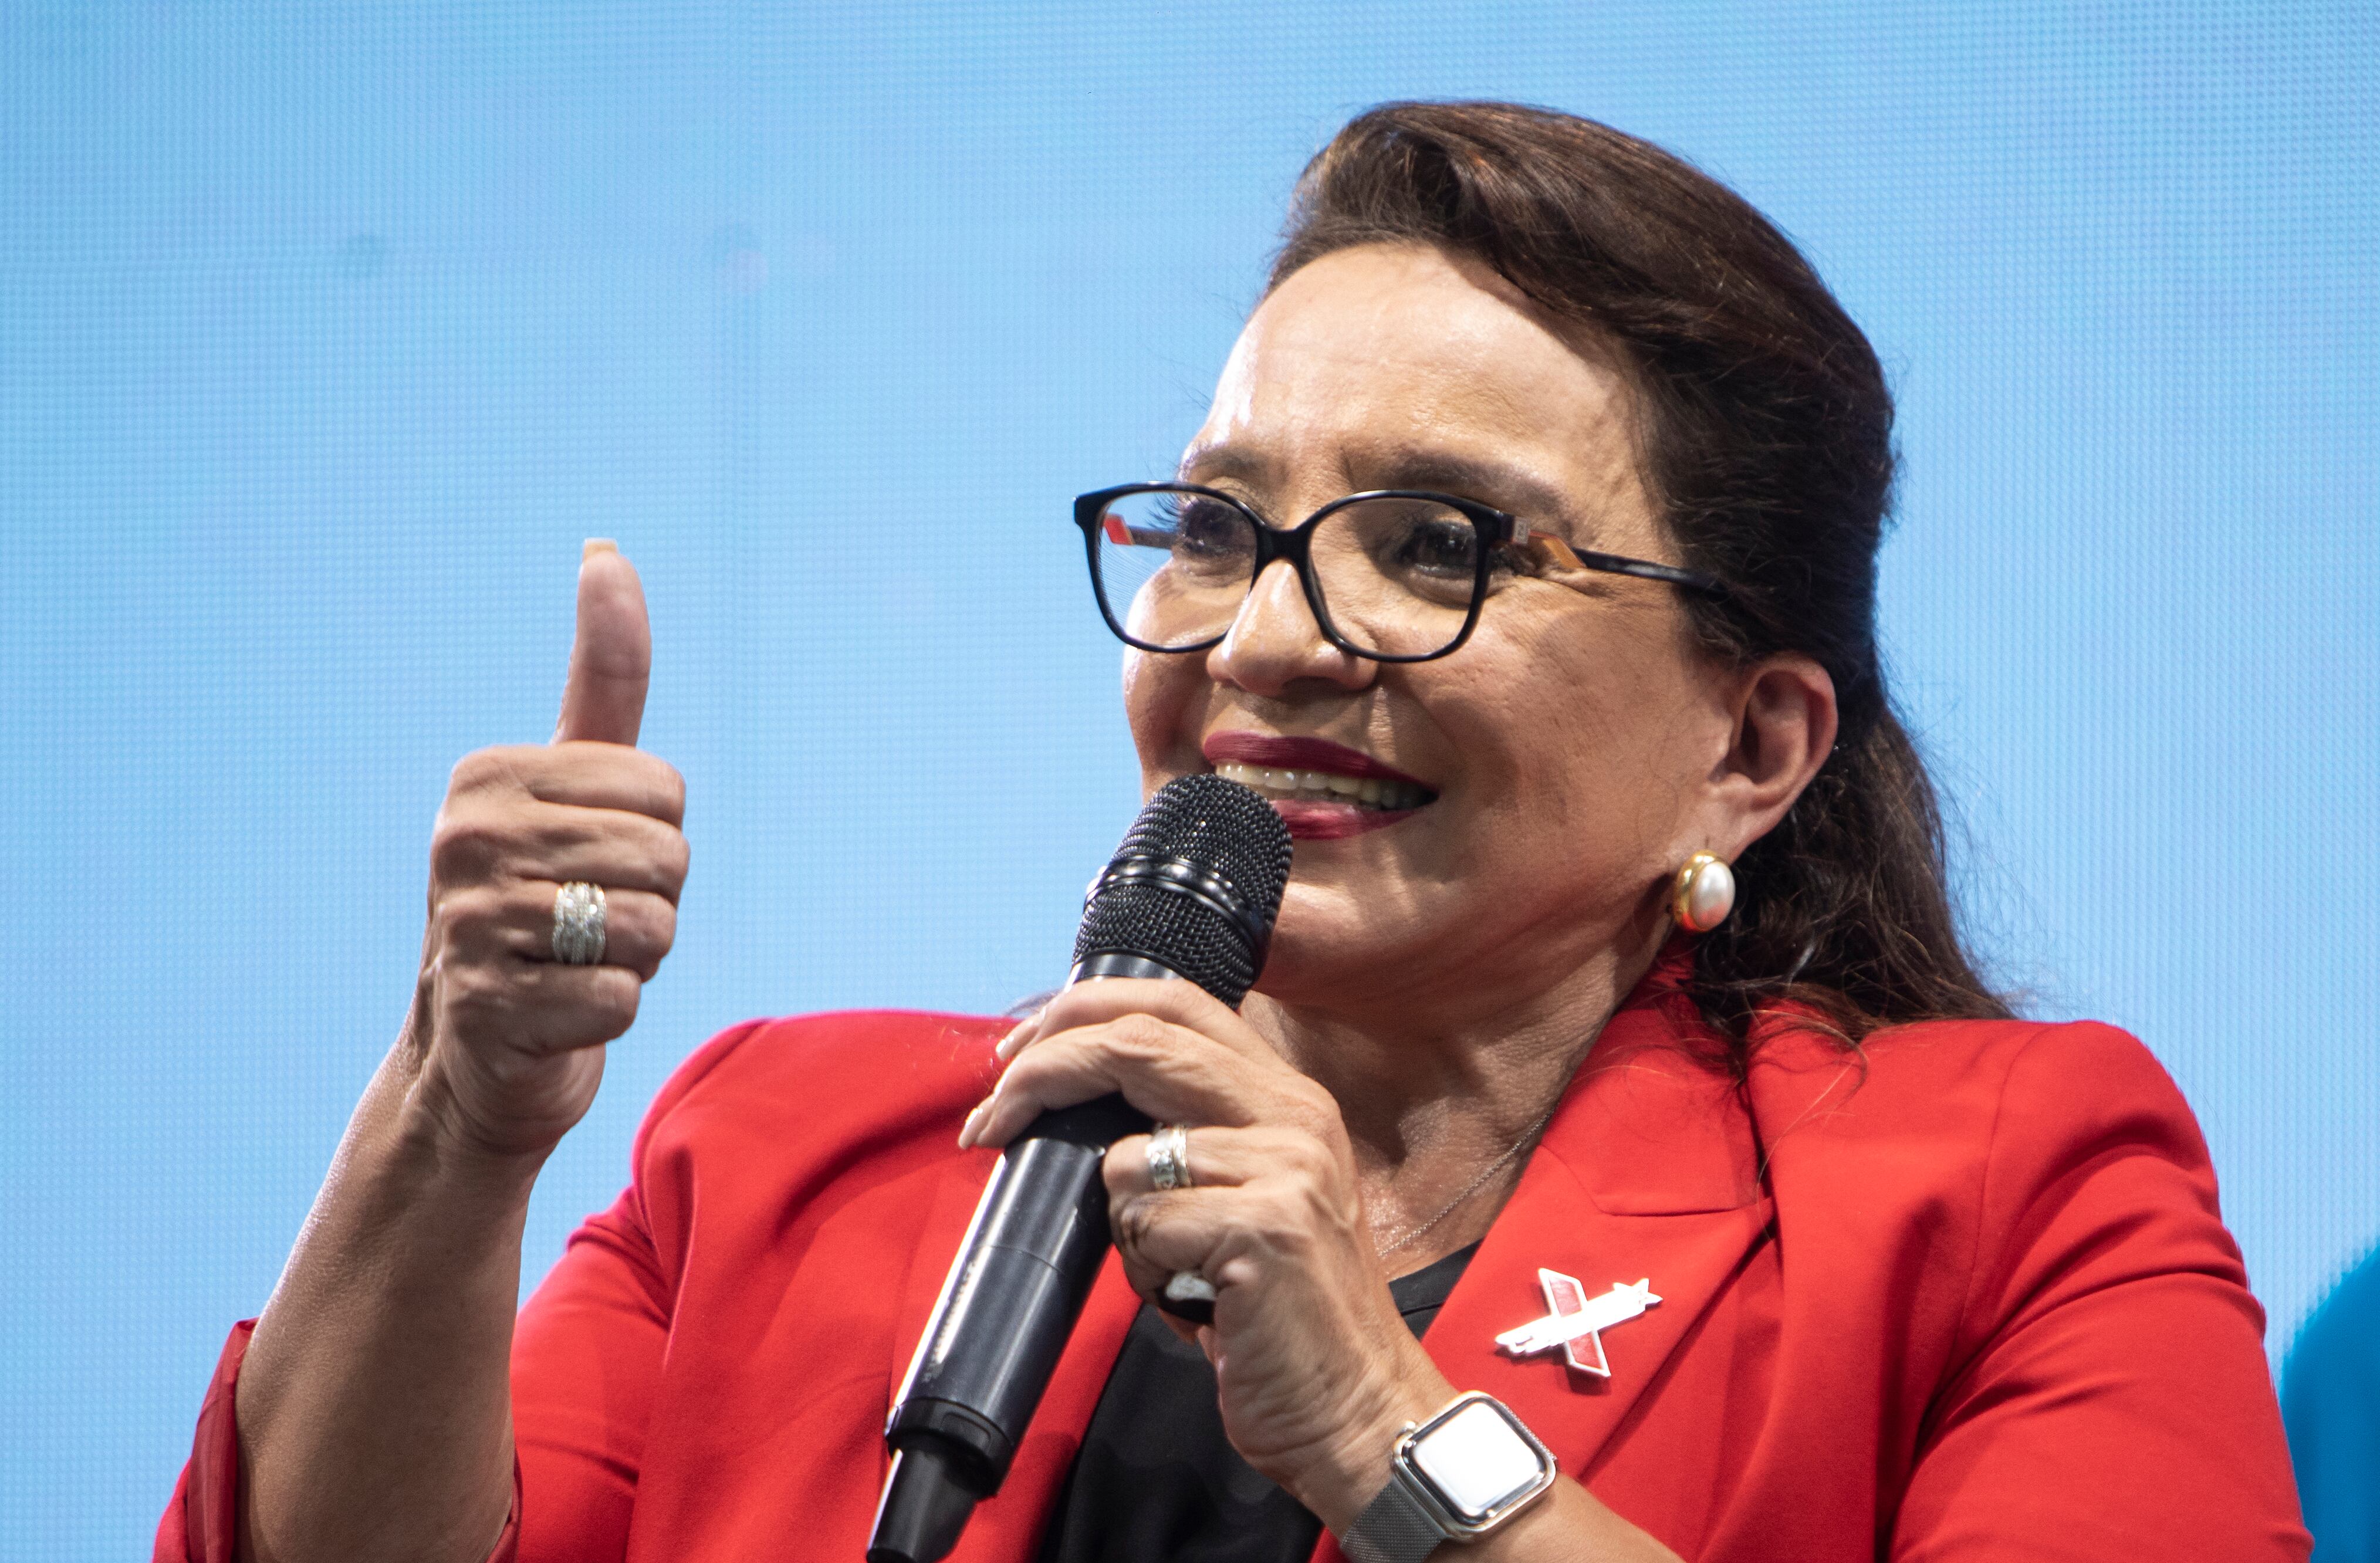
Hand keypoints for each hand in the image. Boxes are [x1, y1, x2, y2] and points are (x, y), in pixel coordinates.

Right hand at [403, 543, 688, 1160]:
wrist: (480, 1057)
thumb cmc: (547, 903)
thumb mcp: (574, 785)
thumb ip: (602, 677)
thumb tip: (605, 552)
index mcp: (489, 776)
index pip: (665, 790)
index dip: (655, 837)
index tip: (590, 863)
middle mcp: (466, 839)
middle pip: (666, 855)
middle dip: (653, 900)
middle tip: (588, 924)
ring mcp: (471, 925)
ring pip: (653, 926)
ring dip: (638, 959)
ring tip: (576, 964)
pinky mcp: (491, 1009)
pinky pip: (623, 998)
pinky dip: (612, 1014)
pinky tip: (560, 1014)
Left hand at [959, 980, 1450, 1528]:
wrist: (1358, 1409)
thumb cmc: (1280, 1312)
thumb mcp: (1247, 1196)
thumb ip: (1189, 1137)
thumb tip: (1073, 1100)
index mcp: (1287, 1096)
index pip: (1175, 1001)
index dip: (1083, 1012)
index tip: (1018, 1050)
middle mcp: (1296, 1114)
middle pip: (1139, 1042)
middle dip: (1044, 1070)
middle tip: (988, 1118)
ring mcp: (1287, 1167)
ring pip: (1126, 1160)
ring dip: (1120, 1228)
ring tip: (1174, 1273)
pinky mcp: (1268, 1227)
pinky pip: (1143, 1226)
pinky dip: (1145, 1272)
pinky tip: (1195, 1301)